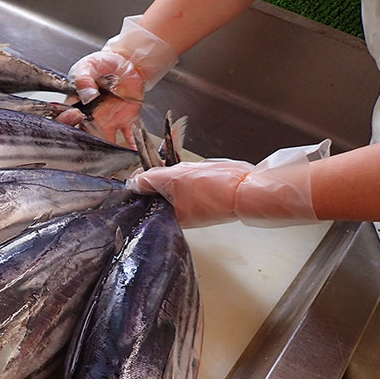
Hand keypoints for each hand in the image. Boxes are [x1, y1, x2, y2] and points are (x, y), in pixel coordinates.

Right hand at [56, 16, 177, 146]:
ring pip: (106, 142)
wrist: (127, 62)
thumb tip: (86, 93)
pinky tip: (133, 152)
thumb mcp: (89, 65)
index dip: (67, 123)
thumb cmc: (102, 63)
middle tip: (91, 149)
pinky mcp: (126, 121)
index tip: (76, 116)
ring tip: (110, 158)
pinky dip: (132, 145)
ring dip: (108, 151)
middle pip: (85, 137)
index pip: (67, 121)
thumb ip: (84, 77)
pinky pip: (129, 136)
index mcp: (77, 106)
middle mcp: (91, 118)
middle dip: (86, 147)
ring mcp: (109, 122)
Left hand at [127, 140, 330, 227]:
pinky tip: (196, 169)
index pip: (144, 198)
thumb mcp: (173, 178)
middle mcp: (178, 216)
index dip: (141, 180)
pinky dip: (189, 175)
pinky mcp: (206, 200)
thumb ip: (149, 179)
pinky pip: (190, 186)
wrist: (247, 189)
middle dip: (159, 174)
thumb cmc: (212, 187)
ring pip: (174, 187)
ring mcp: (193, 208)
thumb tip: (132, 183)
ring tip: (184, 166)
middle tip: (166, 162)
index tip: (145, 166)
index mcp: (166, 216)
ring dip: (175, 173)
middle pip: (157, 192)